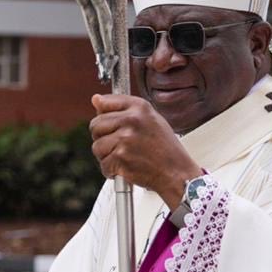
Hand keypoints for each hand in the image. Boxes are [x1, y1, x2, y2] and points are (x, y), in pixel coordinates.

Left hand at [89, 94, 201, 208]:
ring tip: (125, 157)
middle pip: (96, 125)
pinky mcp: (120, 157)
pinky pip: (103, 164)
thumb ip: (124, 108)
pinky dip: (111, 170)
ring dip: (106, 156)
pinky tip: (126, 168)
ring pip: (97, 146)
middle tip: (119, 145)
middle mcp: (132, 119)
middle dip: (103, 137)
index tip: (108, 122)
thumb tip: (95, 99)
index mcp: (140, 107)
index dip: (103, 115)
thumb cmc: (164, 148)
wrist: (176, 172)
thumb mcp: (151, 119)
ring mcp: (125, 138)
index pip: (106, 102)